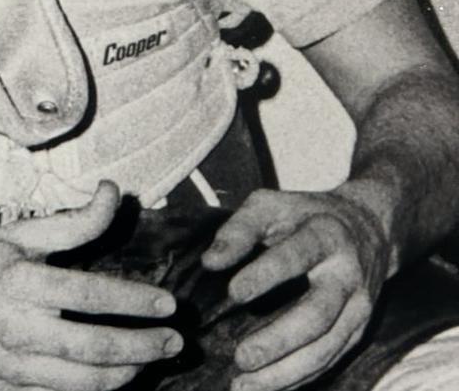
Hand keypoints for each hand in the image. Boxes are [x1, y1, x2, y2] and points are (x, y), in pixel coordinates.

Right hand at [0, 182, 182, 390]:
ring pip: (81, 384)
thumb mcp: (21, 235)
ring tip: (151, 362)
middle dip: (142, 347)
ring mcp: (9, 368)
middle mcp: (15, 329)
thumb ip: (74, 221)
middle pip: (92, 348)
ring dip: (126, 375)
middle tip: (175, 341)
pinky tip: (117, 377)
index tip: (168, 302)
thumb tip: (114, 191)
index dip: (133, 300)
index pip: (87, 294)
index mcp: (19, 283)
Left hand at [201, 187, 390, 390]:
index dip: (266, 275)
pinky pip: (331, 360)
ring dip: (286, 371)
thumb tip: (210, 262)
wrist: (368, 228)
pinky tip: (269, 387)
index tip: (233, 292)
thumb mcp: (270, 206)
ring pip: (326, 347)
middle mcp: (347, 275)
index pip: (296, 256)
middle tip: (241, 357)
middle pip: (317, 315)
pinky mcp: (359, 331)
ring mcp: (358, 308)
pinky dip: (300, 378)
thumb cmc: (303, 215)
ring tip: (245, 384)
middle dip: (279, 340)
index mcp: (325, 235)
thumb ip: (238, 230)